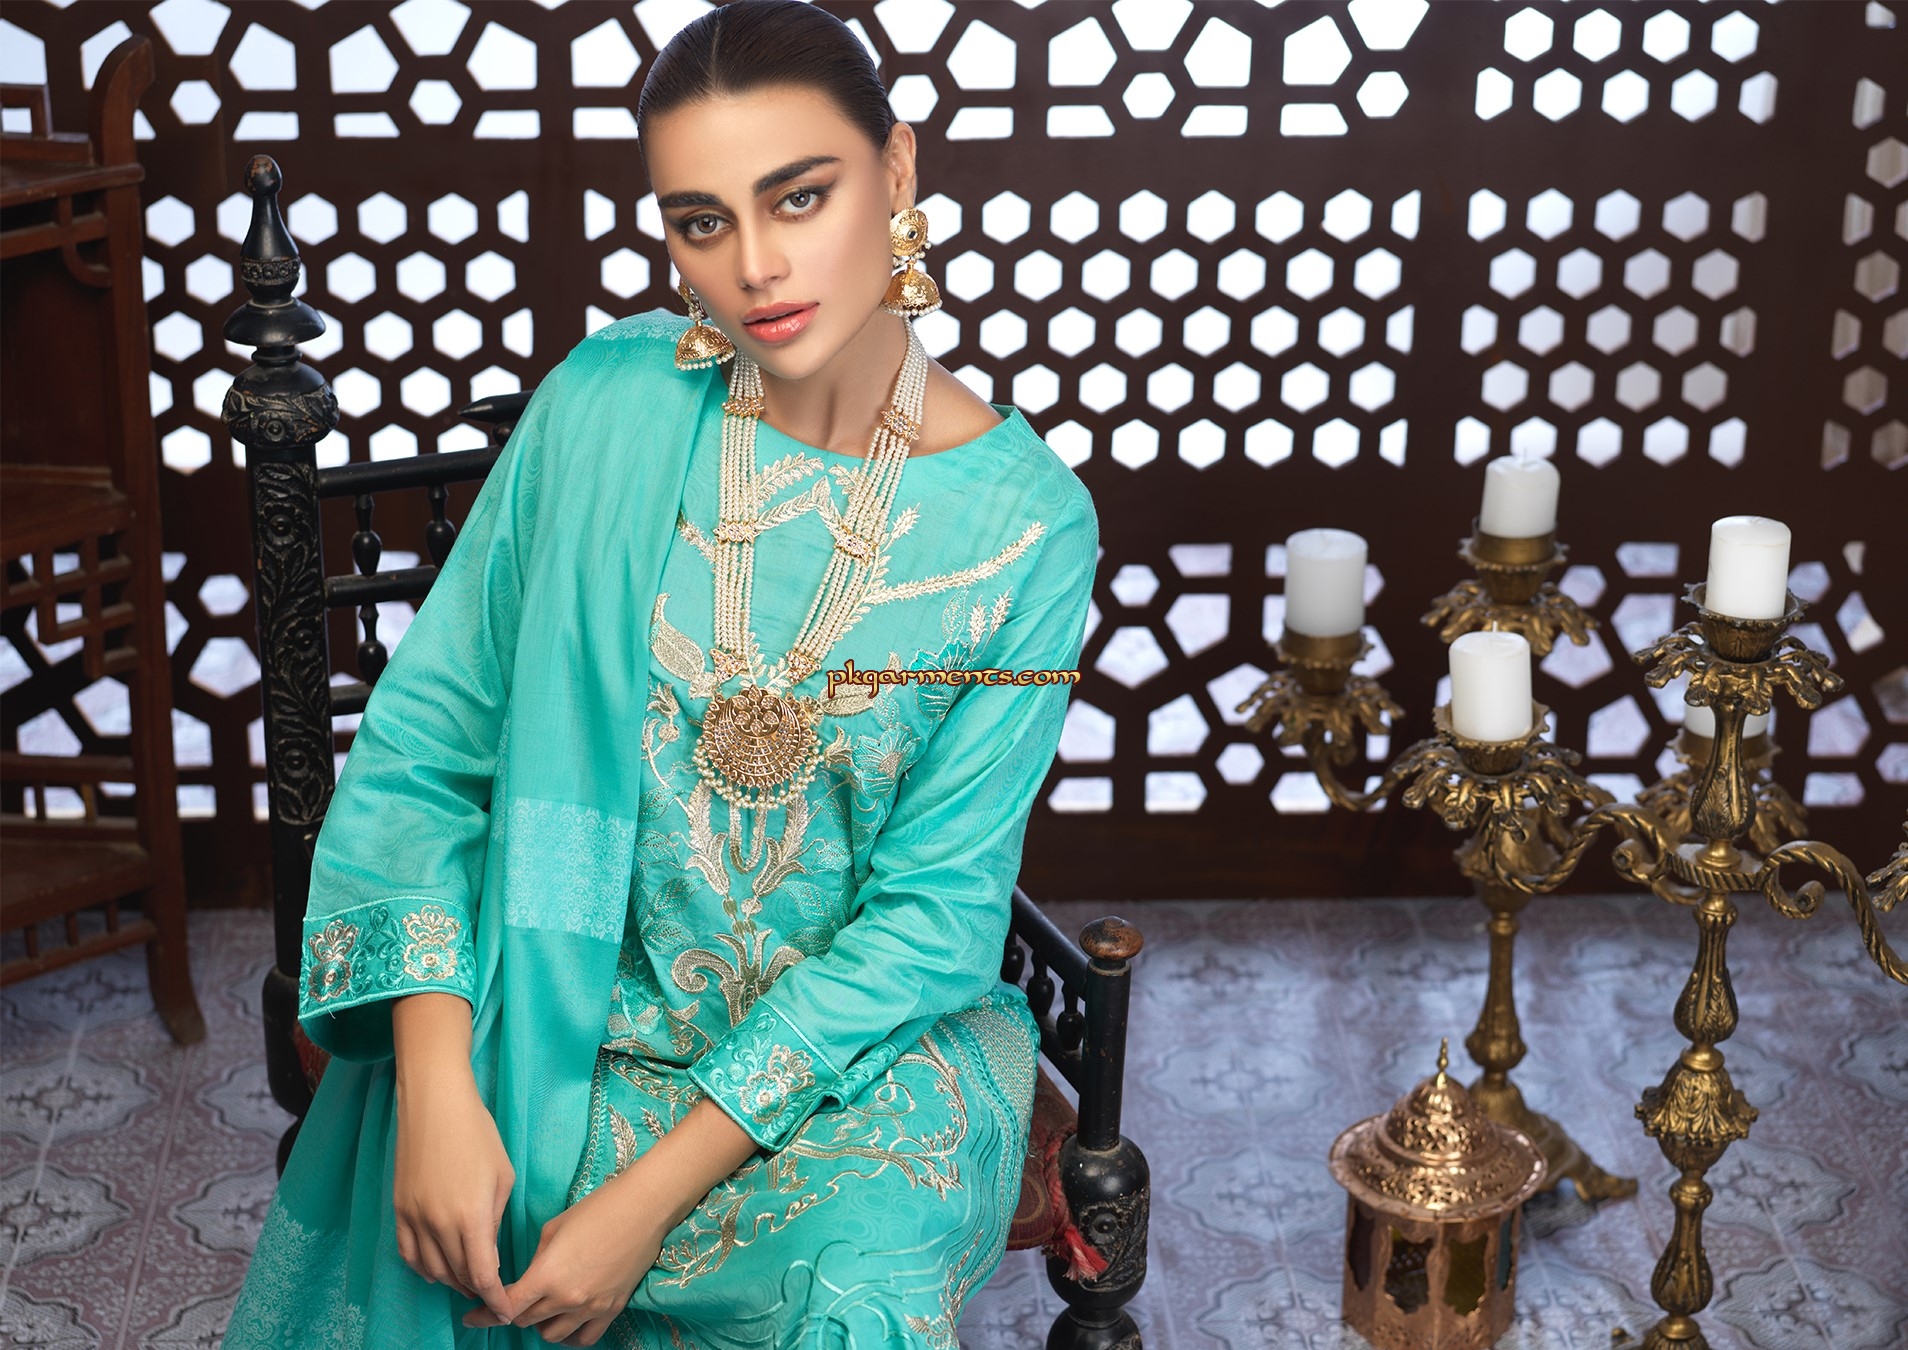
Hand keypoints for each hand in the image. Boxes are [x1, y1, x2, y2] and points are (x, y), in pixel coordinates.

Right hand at [392, 1068, 514, 1323]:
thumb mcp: (503, 1176)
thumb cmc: (478, 1133)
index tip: (507, 1311)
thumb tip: (490, 1247)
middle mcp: (439, 1224)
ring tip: (469, 1281)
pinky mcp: (398, 1210)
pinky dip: (424, 1268)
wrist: (434, 1104)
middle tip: (493, 1293)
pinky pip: (408, 1254)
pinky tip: (437, 1269)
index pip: (484, 1275)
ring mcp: (414, 1218)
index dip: (496, 1298)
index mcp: (472, 1217)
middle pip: (458, 1275)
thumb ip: (495, 1218)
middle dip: (478, 1289)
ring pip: (432, 1269)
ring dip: (452, 1280)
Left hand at [459, 1175, 665, 1344]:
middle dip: (513, 1312)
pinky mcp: (612, 1309)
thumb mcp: (555, 1228)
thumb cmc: (599, 1207)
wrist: (644, 1207)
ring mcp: (591, 1307)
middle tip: (512, 1301)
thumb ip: (538, 1258)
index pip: (506, 1306)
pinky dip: (570, 1335)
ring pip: (552, 1335)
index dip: (484, 1314)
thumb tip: (533, 1274)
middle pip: (526, 1321)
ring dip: (541, 1324)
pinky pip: (583, 1339)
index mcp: (547, 1274)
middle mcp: (567, 1298)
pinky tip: (567, 1321)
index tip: (471, 1316)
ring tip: (544, 1307)